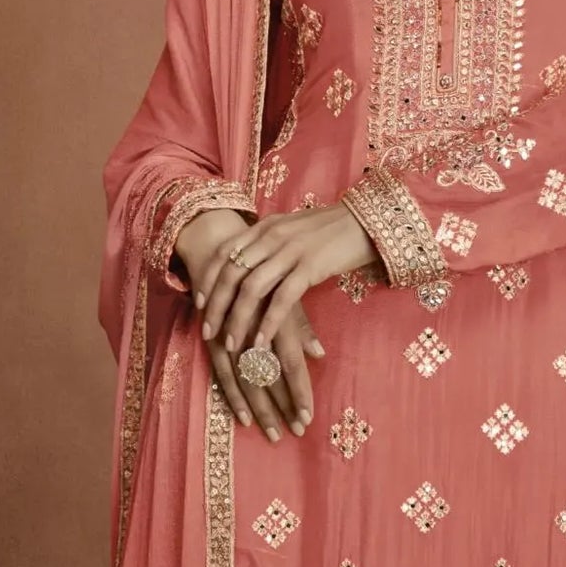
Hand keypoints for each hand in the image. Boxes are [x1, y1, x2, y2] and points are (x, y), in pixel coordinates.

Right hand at [174, 205, 327, 440]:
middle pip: (268, 379)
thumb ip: (301, 329)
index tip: (309, 417)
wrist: (220, 253)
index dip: (299, 392)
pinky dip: (233, 398)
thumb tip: (320, 355)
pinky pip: (223, 375)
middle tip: (295, 433)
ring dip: (260, 409)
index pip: (290, 363)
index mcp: (274, 318)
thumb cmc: (264, 278)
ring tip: (273, 434)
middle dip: (282, 408)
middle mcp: (251, 331)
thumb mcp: (285, 298)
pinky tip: (244, 420)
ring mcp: (228, 338)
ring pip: (246, 381)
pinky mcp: (212, 341)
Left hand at [194, 201, 377, 423]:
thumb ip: (271, 241)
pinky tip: (261, 343)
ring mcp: (290, 251)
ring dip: (238, 320)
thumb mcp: (294, 229)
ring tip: (232, 345)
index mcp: (265, 226)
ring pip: (252, 289)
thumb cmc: (332, 230)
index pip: (224, 252)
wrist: (367, 221)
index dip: (209, 279)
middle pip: (232, 273)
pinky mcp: (310, 267)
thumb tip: (253, 261)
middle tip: (208, 332)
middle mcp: (272, 236)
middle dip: (217, 306)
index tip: (199, 303)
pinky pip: (282, 299)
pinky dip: (268, 323)